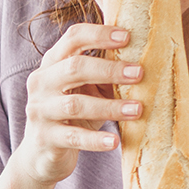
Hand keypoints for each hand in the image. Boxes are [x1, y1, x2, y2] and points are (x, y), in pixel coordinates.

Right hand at [13, 24, 144, 185]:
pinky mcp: (45, 138)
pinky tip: (114, 141)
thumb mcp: (86, 90)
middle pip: (74, 68)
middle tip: (139, 74)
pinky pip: (73, 137)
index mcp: (52, 63)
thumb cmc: (72, 116)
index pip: (73, 39)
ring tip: (138, 110)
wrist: (42, 153)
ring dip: (109, 107)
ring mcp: (40, 111)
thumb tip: (148, 57)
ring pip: (75, 104)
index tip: (128, 36)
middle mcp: (41, 83)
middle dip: (109, 70)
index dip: (99, 34)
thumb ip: (105, 74)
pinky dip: (95, 140)